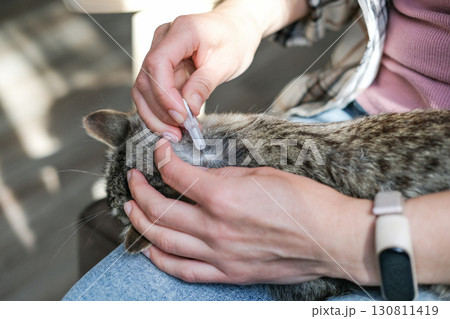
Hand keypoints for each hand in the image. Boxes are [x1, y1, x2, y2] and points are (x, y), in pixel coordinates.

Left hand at [125, 139, 376, 284]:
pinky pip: (184, 270)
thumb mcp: (262, 174)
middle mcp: (215, 228)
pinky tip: (150, 249)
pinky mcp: (228, 273)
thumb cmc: (304, 201)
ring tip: (131, 209)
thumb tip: (202, 177)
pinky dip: (161, 259)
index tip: (160, 151)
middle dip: (139, 191)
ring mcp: (219, 255)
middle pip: (161, 210)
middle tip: (133, 180)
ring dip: (141, 223)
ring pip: (164, 242)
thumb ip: (225, 177)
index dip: (162, 158)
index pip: (176, 175)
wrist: (330, 237)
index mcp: (224, 197)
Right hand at [132, 0, 309, 141]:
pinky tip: (174, 125)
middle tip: (178, 133)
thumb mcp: (225, 63)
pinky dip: (161, 111)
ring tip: (176, 133)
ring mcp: (159, 52)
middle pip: (145, 79)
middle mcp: (163, 39)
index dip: (164, 95)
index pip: (157, 64)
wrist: (234, 29)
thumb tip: (188, 108)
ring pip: (143, 89)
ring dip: (156, 115)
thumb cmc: (234, 40)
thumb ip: (204, 85)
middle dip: (159, 111)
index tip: (180, 117)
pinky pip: (152, 91)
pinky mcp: (161, 66)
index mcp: (182, 31)